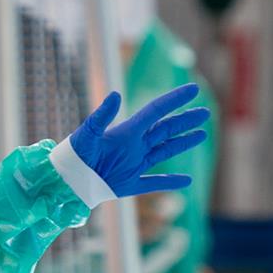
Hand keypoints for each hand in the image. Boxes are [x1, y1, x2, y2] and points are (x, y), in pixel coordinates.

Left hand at [69, 83, 209, 197]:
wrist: (66, 180)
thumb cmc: (74, 154)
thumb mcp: (87, 133)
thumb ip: (101, 115)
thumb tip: (115, 94)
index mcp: (127, 132)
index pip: (156, 111)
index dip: (175, 99)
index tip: (193, 88)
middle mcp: (134, 146)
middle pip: (165, 129)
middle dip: (185, 121)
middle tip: (205, 112)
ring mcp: (134, 164)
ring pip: (165, 151)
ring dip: (183, 143)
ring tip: (201, 134)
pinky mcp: (129, 184)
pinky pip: (154, 183)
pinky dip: (170, 182)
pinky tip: (187, 181)